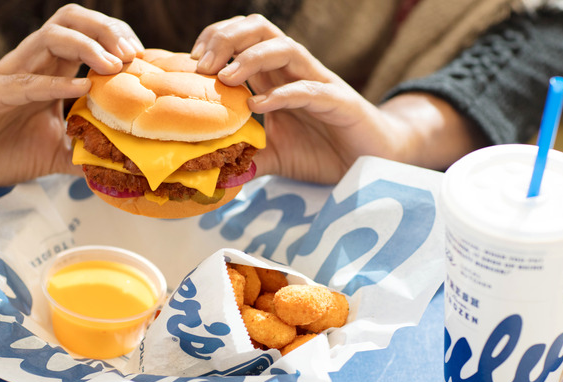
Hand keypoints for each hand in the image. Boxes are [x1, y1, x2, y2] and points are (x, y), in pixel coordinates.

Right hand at [0, 4, 143, 188]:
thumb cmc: (1, 151)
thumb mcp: (58, 152)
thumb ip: (89, 151)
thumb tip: (127, 164)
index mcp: (49, 70)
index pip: (86, 34)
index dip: (116, 38)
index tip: (140, 59)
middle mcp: (31, 64)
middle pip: (71, 20)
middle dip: (106, 30)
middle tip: (131, 56)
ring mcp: (9, 75)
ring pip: (50, 37)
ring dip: (88, 46)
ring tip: (113, 66)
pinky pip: (26, 82)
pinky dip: (56, 83)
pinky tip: (82, 88)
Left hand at [191, 15, 481, 182]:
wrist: (371, 161)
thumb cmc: (324, 152)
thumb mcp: (276, 156)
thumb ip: (248, 156)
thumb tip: (216, 170)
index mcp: (277, 77)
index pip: (243, 40)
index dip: (215, 40)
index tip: (191, 62)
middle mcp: (296, 72)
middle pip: (260, 30)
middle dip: (227, 38)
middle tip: (202, 66)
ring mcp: (318, 83)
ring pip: (285, 48)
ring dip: (250, 58)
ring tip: (226, 78)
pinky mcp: (339, 102)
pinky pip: (308, 88)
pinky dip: (282, 94)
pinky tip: (260, 107)